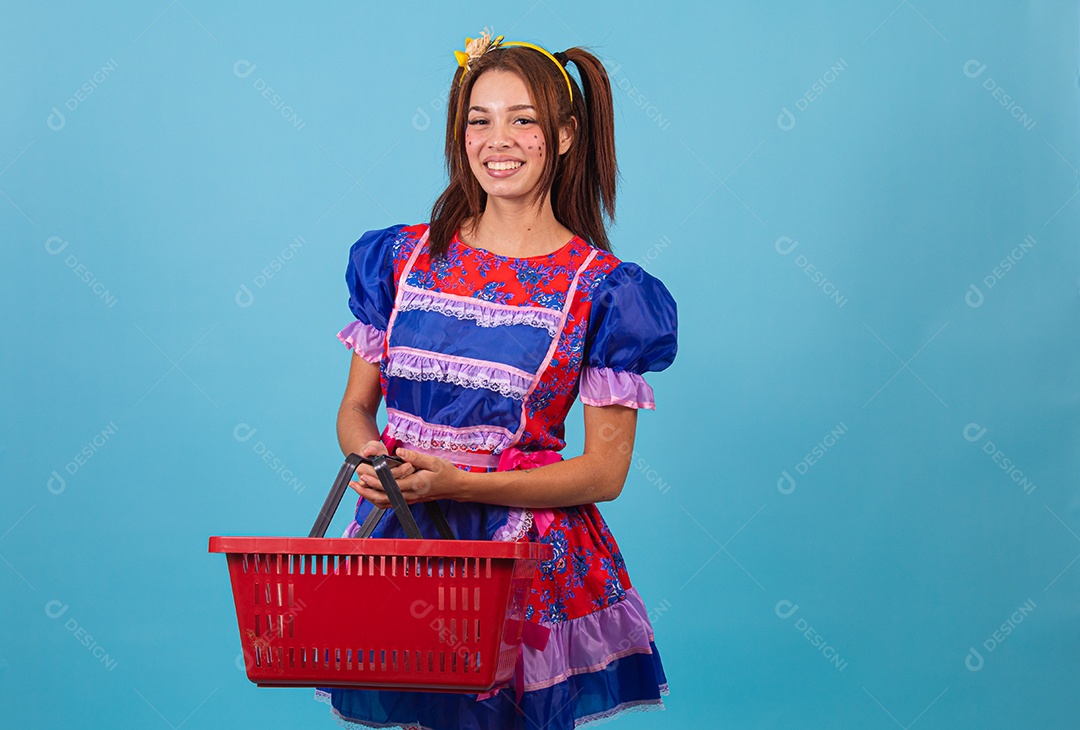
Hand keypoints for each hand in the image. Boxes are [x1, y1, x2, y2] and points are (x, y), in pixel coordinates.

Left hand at [348, 447, 462, 506]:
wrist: (455, 487)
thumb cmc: (446, 473)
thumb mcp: (434, 461)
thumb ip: (415, 457)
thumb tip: (399, 453)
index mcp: (415, 484)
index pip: (389, 485)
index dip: (375, 482)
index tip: (363, 476)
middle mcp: (409, 495)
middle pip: (383, 497)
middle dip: (366, 490)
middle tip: (354, 482)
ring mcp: (408, 499)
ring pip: (384, 502)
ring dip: (369, 496)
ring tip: (356, 487)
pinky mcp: (408, 500)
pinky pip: (389, 503)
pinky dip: (377, 499)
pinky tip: (369, 493)